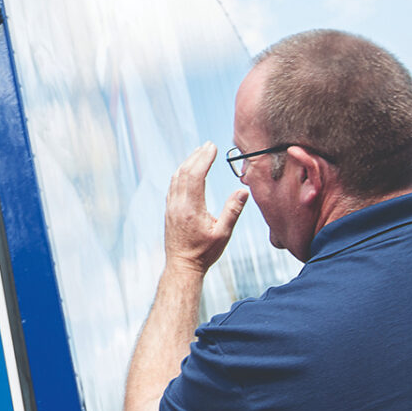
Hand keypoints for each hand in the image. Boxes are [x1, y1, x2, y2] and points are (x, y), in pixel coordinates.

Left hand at [164, 142, 248, 274]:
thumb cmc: (204, 252)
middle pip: (184, 172)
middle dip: (197, 156)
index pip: (195, 175)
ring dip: (187, 163)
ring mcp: (171, 207)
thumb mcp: (223, 234)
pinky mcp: (169, 211)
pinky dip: (180, 174)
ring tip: (199, 152)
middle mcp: (178, 204)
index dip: (204, 159)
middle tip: (208, 145)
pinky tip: (187, 171)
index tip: (212, 147)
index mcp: (191, 208)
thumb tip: (243, 190)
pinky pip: (172, 186)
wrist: (182, 266)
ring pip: (176, 178)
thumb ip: (232, 211)